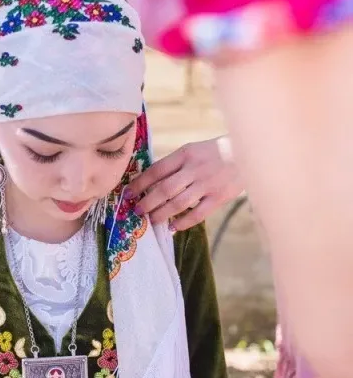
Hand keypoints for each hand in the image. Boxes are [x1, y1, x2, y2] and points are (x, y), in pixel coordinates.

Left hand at [126, 136, 242, 230]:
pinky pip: (197, 214)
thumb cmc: (214, 153)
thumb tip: (150, 181)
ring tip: (151, 220)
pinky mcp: (219, 197)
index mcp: (185, 154)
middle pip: (164, 189)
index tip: (128, 193)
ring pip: (178, 203)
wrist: (248, 153)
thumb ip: (175, 164)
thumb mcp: (193, 150)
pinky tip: (173, 227)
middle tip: (137, 210)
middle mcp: (194, 169)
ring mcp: (207, 184)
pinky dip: (183, 222)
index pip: (157, 170)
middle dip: (147, 202)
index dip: (140, 183)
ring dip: (161, 214)